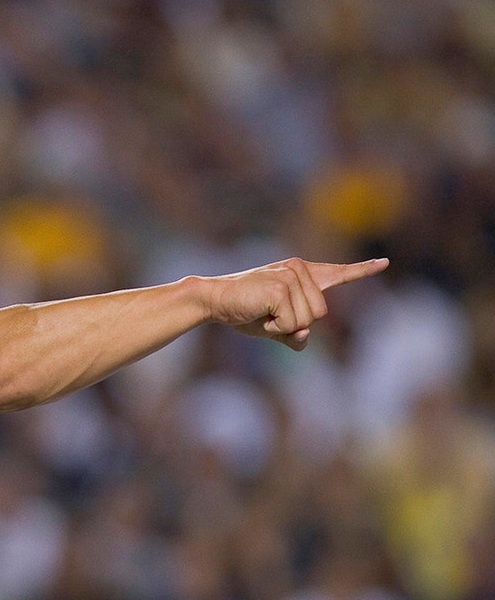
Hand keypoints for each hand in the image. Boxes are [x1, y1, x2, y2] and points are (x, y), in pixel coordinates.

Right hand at [205, 257, 388, 349]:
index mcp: (301, 275)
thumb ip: (296, 334)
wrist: (214, 301)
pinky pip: (292, 323)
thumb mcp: (276, 327)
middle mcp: (299, 270)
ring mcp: (291, 276)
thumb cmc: (243, 312)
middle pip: (320, 313)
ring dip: (283, 326)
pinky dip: (275, 327)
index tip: (385, 263)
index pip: (337, 273)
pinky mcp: (281, 287)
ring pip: (307, 320)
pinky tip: (259, 313)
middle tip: (269, 316)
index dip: (362, 270)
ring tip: (262, 313)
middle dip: (296, 324)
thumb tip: (305, 336)